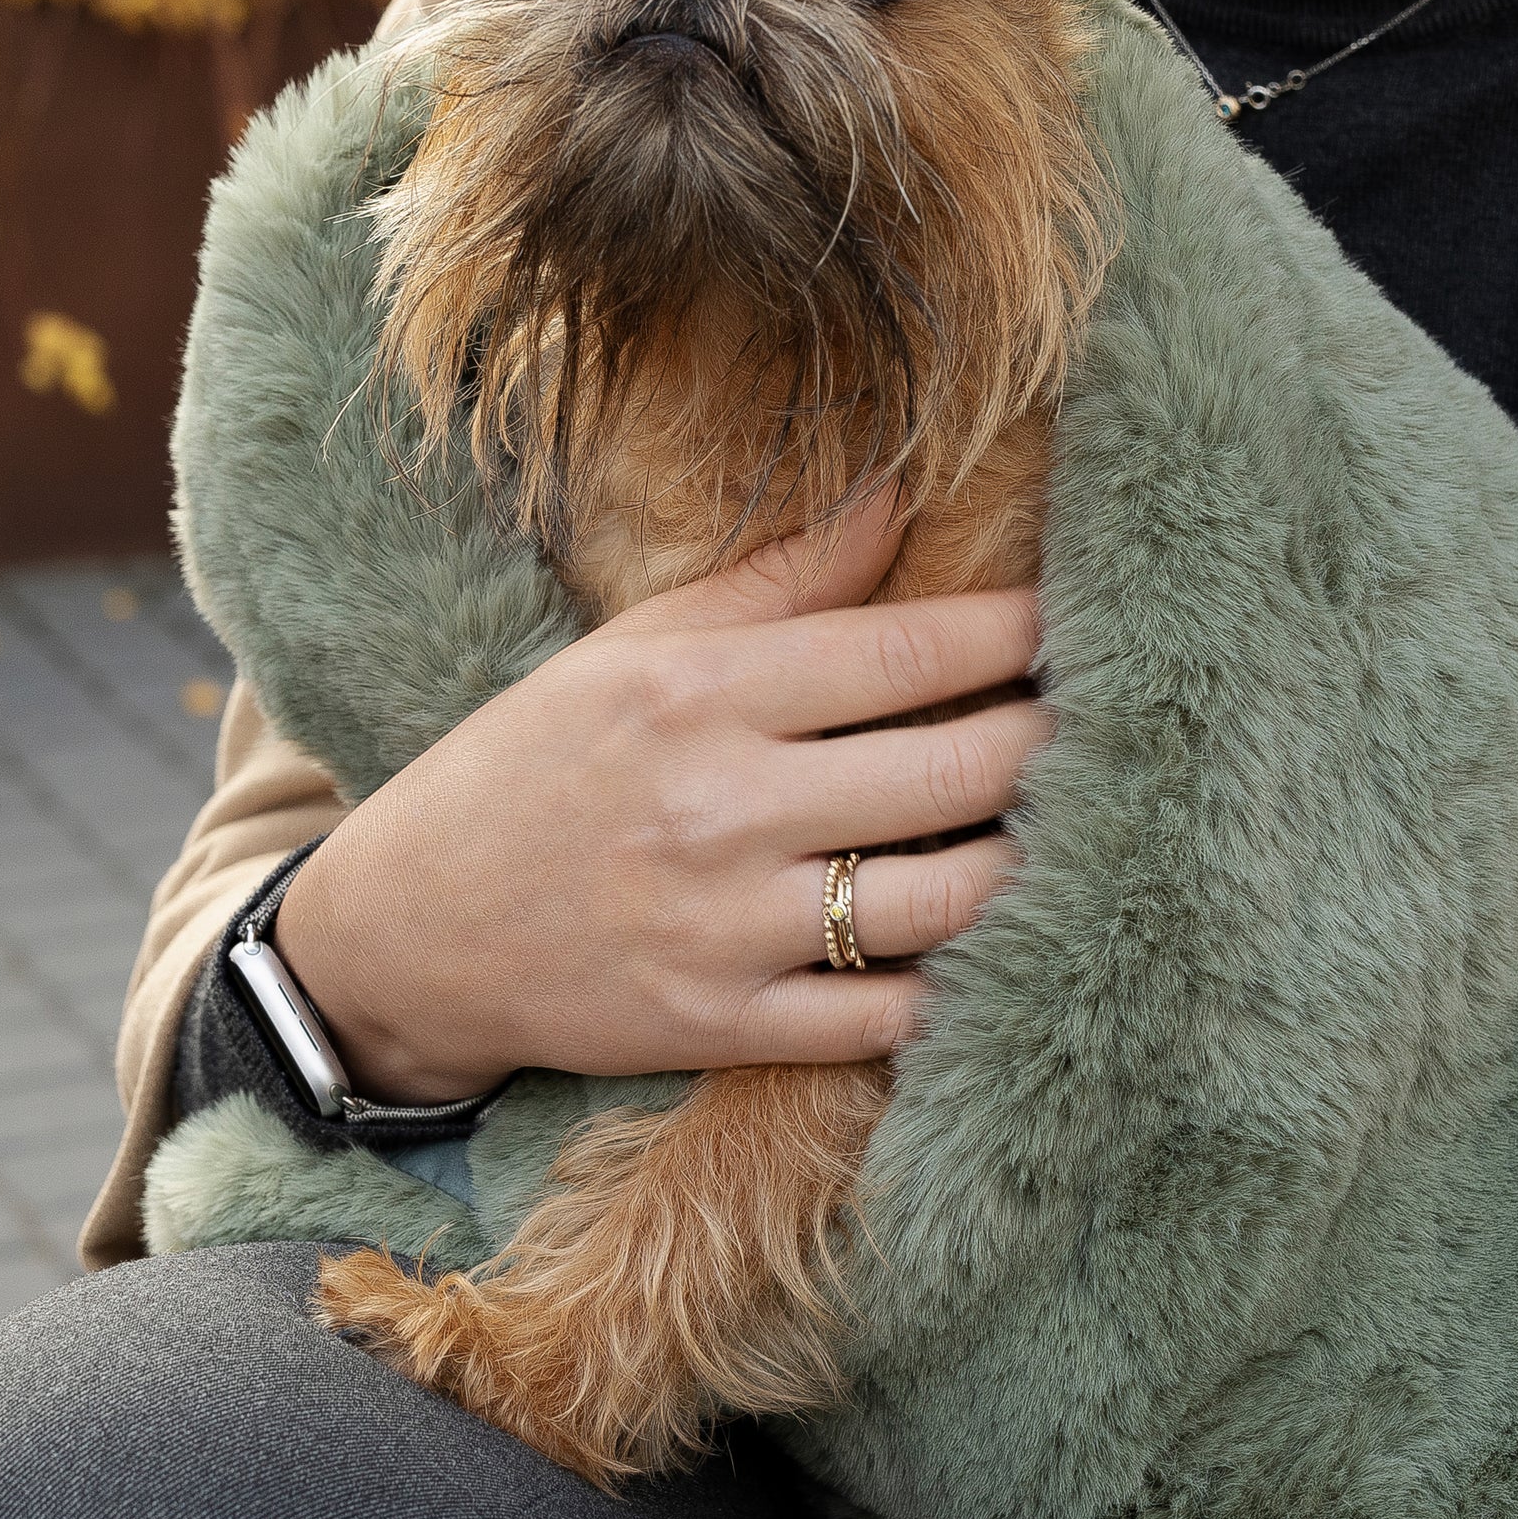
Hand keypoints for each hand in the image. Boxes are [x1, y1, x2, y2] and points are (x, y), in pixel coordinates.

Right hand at [273, 498, 1047, 1101]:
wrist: (411, 931)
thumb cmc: (530, 763)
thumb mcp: (633, 647)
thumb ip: (777, 578)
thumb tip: (901, 493)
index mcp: (702, 692)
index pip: (911, 651)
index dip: (1020, 632)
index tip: (1084, 618)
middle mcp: (724, 805)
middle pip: (958, 770)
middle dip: (1053, 741)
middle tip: (1107, 720)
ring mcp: (729, 926)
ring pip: (948, 897)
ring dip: (1028, 858)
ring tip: (1064, 823)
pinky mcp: (725, 1025)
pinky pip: (888, 1015)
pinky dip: (956, 980)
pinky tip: (993, 937)